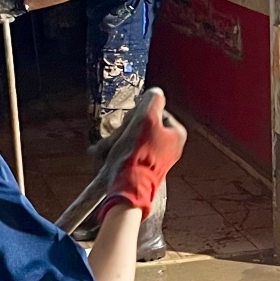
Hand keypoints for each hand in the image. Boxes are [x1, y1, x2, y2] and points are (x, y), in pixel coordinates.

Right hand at [96, 89, 187, 220]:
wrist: (128, 187)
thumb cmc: (138, 152)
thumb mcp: (147, 117)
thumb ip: (152, 100)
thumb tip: (155, 93)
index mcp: (176, 135)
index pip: (156, 113)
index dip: (140, 114)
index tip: (130, 120)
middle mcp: (170, 148)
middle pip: (143, 127)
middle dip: (124, 130)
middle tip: (115, 135)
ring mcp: (156, 161)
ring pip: (132, 140)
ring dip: (116, 141)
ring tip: (104, 148)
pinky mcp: (143, 171)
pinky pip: (127, 154)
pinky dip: (115, 153)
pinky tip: (103, 155)